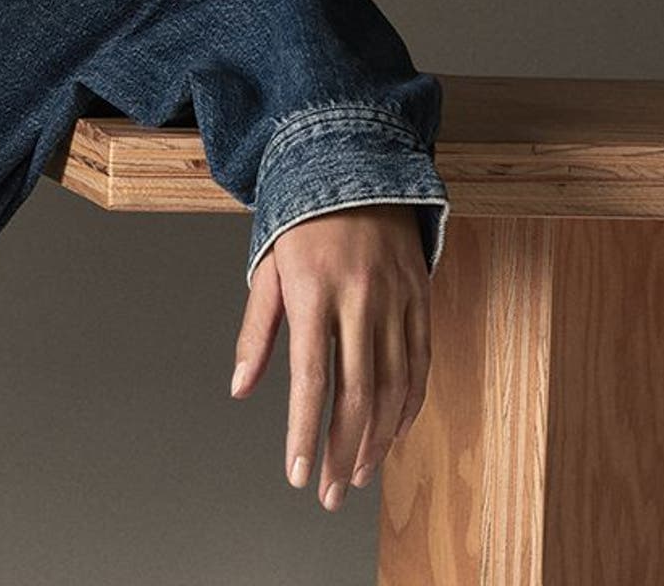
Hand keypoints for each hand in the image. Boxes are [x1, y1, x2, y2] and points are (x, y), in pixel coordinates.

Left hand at [227, 203, 431, 510]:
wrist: (359, 170)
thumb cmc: (302, 224)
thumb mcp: (267, 270)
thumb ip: (256, 333)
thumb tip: (241, 389)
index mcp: (313, 292)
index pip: (310, 379)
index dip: (305, 433)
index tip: (299, 474)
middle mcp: (360, 299)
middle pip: (357, 394)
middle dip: (344, 452)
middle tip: (331, 493)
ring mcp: (397, 301)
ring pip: (395, 387)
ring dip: (378, 440)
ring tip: (358, 475)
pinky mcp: (421, 301)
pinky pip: (421, 366)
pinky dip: (409, 408)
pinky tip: (393, 436)